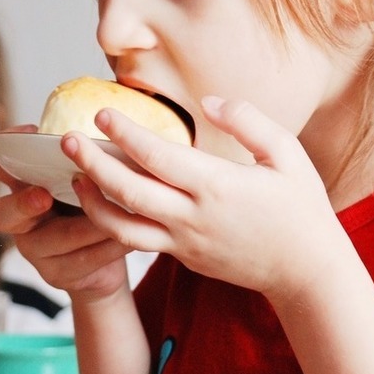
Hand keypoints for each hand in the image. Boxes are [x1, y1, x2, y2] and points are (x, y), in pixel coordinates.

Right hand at [0, 126, 131, 302]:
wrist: (106, 261)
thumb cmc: (94, 207)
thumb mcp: (83, 180)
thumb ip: (79, 161)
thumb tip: (103, 130)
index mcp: (22, 188)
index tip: (22, 139)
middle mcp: (19, 221)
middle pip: (3, 214)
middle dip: (23, 204)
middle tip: (43, 196)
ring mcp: (34, 251)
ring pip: (57, 239)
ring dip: (91, 225)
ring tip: (120, 212)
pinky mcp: (56, 275)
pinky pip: (82, 261)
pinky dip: (108, 248)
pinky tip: (129, 237)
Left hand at [66, 97, 339, 301]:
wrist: (307, 272)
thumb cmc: (301, 208)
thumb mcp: (287, 153)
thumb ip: (248, 121)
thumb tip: (209, 102)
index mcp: (217, 186)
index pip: (156, 156)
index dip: (124, 134)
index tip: (100, 113)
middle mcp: (193, 217)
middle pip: (127, 191)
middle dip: (91, 164)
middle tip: (65, 141)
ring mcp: (184, 242)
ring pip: (122, 227)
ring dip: (92, 202)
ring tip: (74, 177)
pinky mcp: (182, 257)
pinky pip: (138, 242)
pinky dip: (113, 223)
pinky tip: (102, 203)